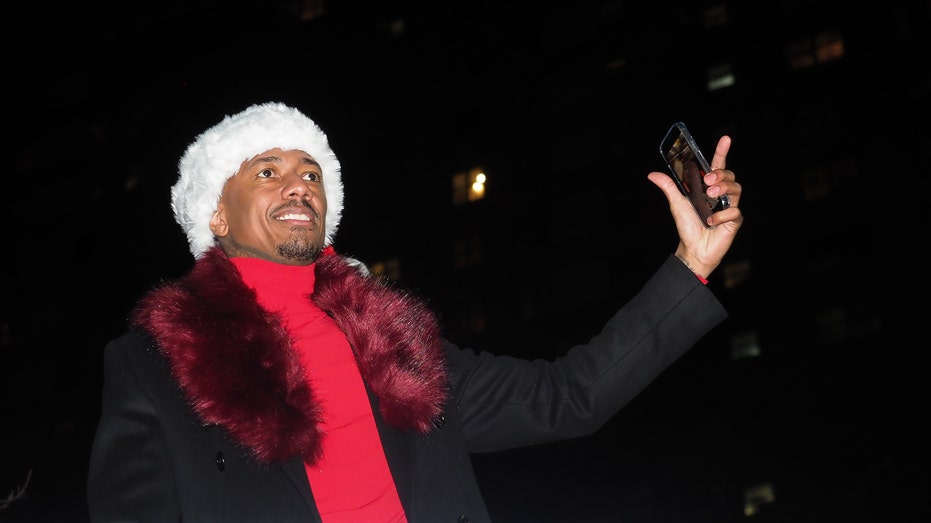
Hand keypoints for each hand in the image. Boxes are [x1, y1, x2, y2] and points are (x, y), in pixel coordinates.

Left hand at [647, 134, 742, 278]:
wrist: (693, 249)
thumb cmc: (688, 226)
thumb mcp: (677, 203)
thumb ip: (669, 187)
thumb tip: (653, 174)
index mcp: (709, 187)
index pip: (718, 166)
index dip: (722, 151)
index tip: (726, 138)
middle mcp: (721, 195)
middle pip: (730, 175)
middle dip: (720, 174)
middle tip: (708, 181)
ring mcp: (729, 207)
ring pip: (736, 189)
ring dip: (723, 189)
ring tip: (710, 195)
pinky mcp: (734, 221)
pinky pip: (735, 212)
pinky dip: (721, 215)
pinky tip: (710, 221)